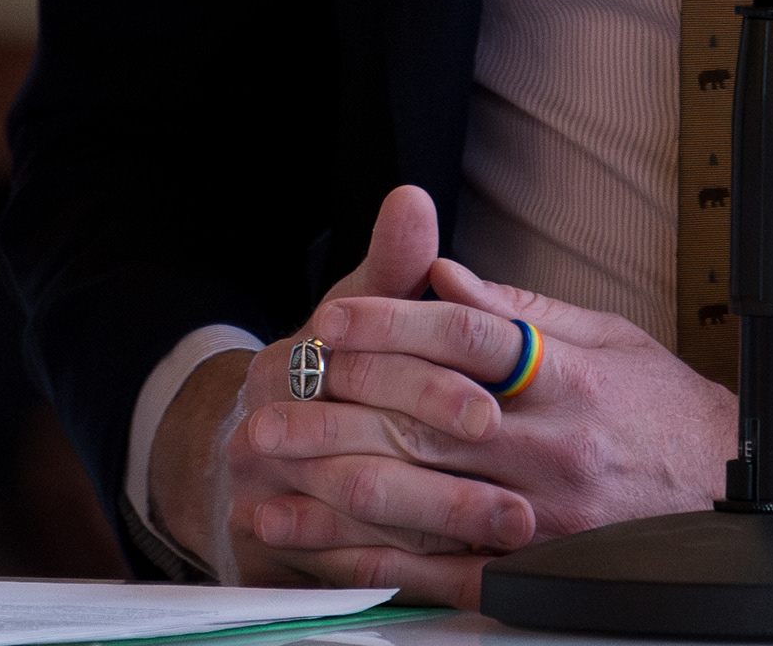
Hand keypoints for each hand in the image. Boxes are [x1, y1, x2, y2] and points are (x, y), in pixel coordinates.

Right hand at [158, 188, 528, 603]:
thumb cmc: (335, 364)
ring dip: (440, 523)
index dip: (432, 383)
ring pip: (361, 506)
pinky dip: (403, 567)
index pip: (373, 361)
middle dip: (448, 468)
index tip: (491, 408)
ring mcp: (270, 482)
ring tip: (508, 531)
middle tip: (522, 493)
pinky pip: (341, 560)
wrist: (250, 440)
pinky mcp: (277, 539)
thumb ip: (392, 262)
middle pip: (368, 441)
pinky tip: (461, 571)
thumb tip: (411, 201)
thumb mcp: (361, 303)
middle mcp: (276, 413)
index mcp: (306, 348)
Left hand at [262, 254, 731, 549]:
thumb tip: (443, 274)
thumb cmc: (660, 406)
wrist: (724, 486)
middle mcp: (553, 446)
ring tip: (269, 474)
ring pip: (422, 496)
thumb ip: (518, 308)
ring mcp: (543, 516)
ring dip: (335, 487)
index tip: (335, 314)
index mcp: (569, 376)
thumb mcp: (606, 333)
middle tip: (274, 392)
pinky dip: (373, 561)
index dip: (395, 320)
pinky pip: (441, 570)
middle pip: (427, 418)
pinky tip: (319, 548)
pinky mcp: (535, 570)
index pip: (468, 336)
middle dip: (341, 404)